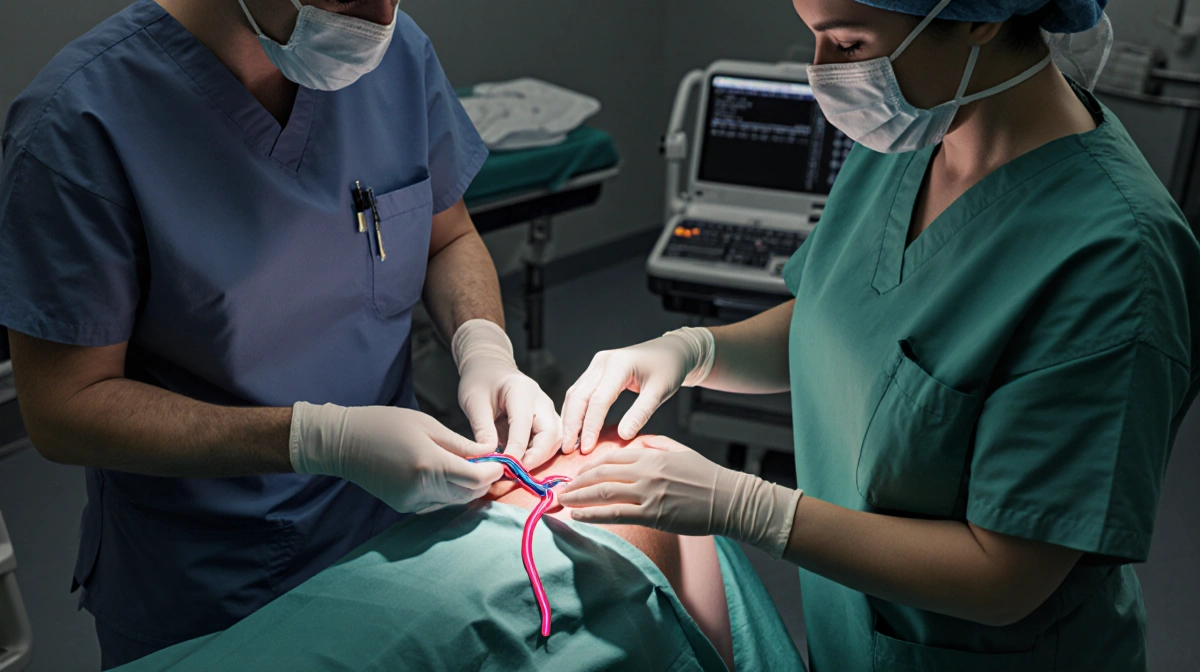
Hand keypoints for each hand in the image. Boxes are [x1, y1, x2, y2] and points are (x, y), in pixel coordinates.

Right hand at [290, 402, 503, 513]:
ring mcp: (411, 502)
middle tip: (491, 464)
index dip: (494, 472)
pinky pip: (437, 503)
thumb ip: (461, 444)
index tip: (502, 462)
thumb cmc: (386, 425)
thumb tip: (490, 453)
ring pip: (454, 501)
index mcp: (430, 465)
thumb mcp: (428, 425)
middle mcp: (422, 489)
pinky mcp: (404, 507)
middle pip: (468, 494)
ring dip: (467, 487)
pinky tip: (447, 475)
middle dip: (484, 481)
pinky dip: (448, 491)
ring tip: (471, 467)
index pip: (476, 478)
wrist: (344, 443)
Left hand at [453, 319, 560, 468]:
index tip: (506, 467)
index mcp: (522, 391)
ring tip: (519, 470)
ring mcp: (546, 411)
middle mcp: (541, 401)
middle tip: (517, 473)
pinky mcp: (546, 421)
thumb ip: (483, 429)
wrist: (489, 368)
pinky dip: (539, 455)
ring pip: (556, 439)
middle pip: (551, 433)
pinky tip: (522, 463)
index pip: (524, 425)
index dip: (517, 449)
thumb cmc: (480, 381)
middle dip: (537, 456)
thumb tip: (492, 457)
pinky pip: (550, 441)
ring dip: (541, 457)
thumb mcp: (474, 403)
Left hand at [558, 435, 801, 557]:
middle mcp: (646, 471)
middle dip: (577, 482)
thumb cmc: (705, 476)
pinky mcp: (653, 514)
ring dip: (578, 497)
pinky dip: (593, 515)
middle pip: (601, 474)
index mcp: (651, 453)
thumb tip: (633, 442)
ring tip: (562, 502)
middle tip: (559, 489)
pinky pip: (615, 514)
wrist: (728, 499)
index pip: (611, 456)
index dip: (589, 465)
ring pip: (604, 493)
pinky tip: (577, 516)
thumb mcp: (679, 451)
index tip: (576, 473)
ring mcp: (649, 493)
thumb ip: (654, 445)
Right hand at [560, 328, 713, 453]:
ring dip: (570, 419)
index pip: (598, 400)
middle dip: (571, 425)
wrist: (672, 350)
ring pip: (575, 394)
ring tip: (568, 444)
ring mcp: (597, 365)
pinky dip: (575, 411)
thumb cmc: (669, 368)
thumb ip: (641, 413)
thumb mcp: (660, 391)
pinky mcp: (596, 370)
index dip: (590, 426)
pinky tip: (575, 428)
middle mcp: (602, 362)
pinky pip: (580, 392)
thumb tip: (623, 436)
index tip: (587, 449)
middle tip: (567, 450)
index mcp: (618, 364)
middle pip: (578, 396)